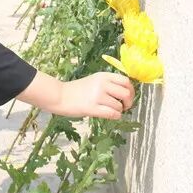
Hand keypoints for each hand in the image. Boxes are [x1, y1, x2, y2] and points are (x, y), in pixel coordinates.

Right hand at [16, 71, 134, 120]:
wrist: (60, 95)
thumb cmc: (77, 89)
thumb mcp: (94, 80)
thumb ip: (108, 83)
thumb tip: (127, 92)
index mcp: (103, 76)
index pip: (126, 81)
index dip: (131, 90)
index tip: (128, 97)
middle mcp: (102, 84)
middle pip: (126, 93)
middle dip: (128, 102)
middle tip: (123, 106)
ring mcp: (97, 96)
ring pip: (119, 106)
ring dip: (118, 111)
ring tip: (109, 110)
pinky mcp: (93, 108)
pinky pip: (113, 114)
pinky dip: (114, 116)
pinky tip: (108, 115)